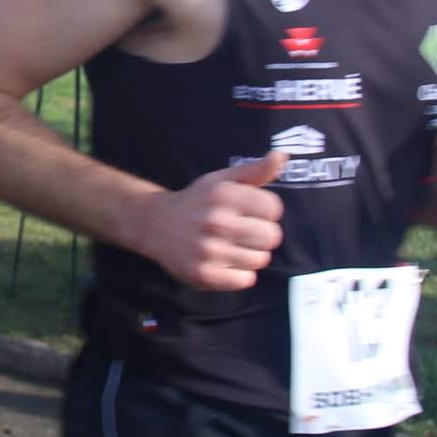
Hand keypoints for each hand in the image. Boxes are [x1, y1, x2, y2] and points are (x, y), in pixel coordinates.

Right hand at [133, 153, 284, 291]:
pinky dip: (239, 275)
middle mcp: (216, 221)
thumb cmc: (197, 201)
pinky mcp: (204, 274)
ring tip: (231, 247)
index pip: (274, 208)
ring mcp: (209, 250)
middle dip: (261, 235)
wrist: (155, 224)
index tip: (250, 212)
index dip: (266, 211)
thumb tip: (281, 156)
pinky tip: (224, 262)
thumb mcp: (221, 180)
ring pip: (260, 260)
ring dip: (250, 255)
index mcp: (224, 195)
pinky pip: (245, 280)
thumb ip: (255, 170)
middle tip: (242, 232)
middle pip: (272, 237)